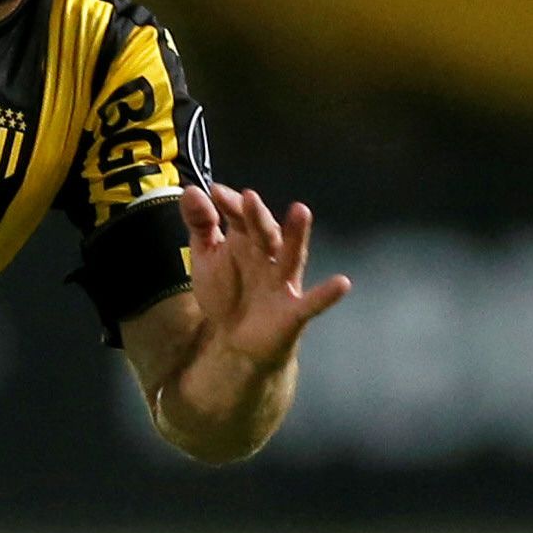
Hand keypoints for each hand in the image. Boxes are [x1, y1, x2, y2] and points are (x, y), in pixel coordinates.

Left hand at [183, 184, 348, 368]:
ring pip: (291, 255)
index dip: (230, 205)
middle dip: (257, 216)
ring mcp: (283, 281)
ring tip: (301, 211)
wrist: (236, 342)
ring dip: (296, 235)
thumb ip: (201, 225)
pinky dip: (326, 295)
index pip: (240, 217)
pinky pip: (312, 302)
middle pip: (264, 232)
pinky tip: (342, 283)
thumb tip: (190, 190)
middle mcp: (268, 256)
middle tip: (248, 197)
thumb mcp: (206, 257)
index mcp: (246, 241)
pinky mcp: (293, 310)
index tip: (215, 192)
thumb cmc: (226, 291)